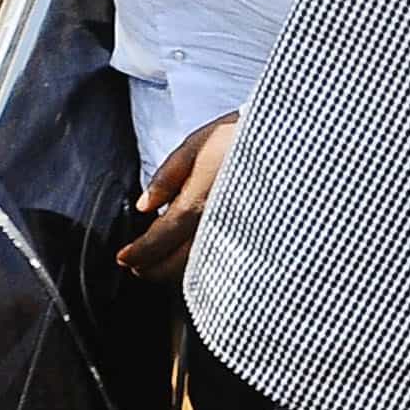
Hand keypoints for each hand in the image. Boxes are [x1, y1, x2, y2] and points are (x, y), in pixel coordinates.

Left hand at [116, 110, 241, 280]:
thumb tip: (144, 205)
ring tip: (160, 266)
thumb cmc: (240, 137)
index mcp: (197, 203)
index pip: (159, 239)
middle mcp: (215, 226)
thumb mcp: (195, 145)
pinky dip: (201, 266)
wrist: (285, 142)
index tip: (124, 258)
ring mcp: (235, 235)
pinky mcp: (251, 237)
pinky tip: (194, 260)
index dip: (138, 253)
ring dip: (174, 272)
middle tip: (136, 267)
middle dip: (151, 269)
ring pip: (199, 267)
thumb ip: (167, 177)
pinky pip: (220, 261)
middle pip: (176, 263)